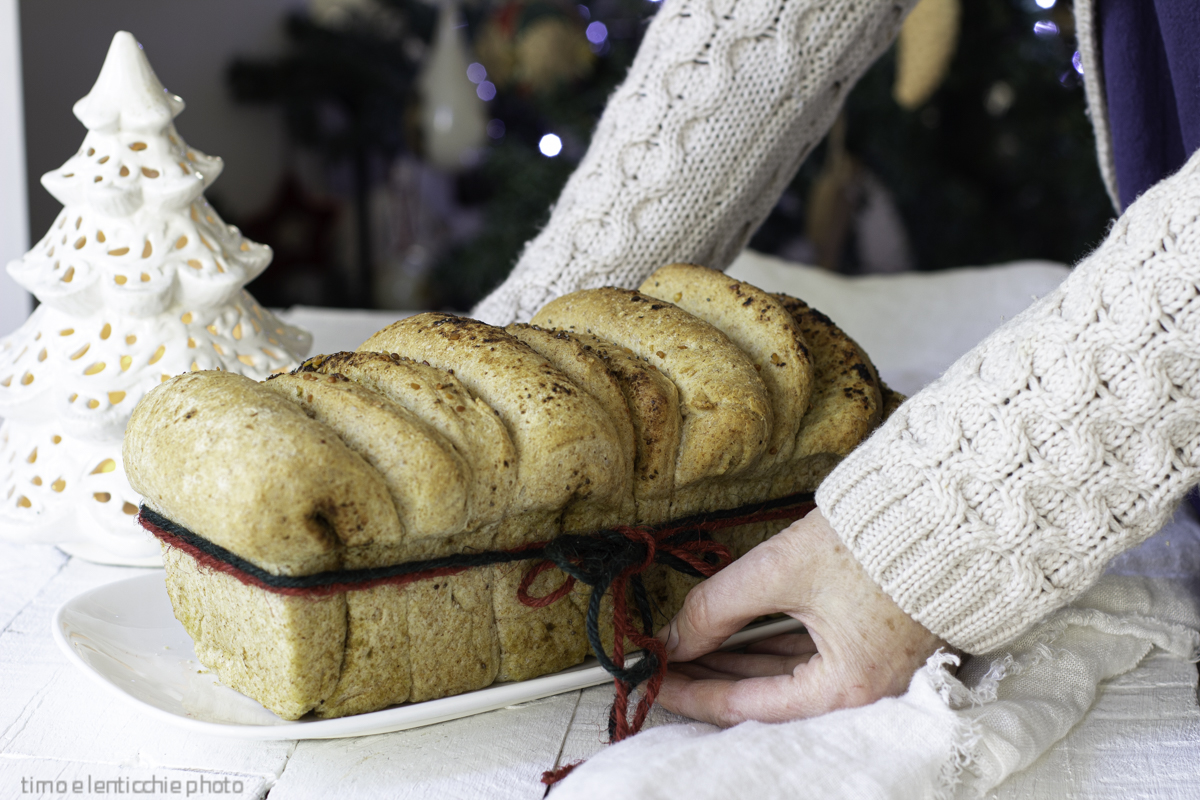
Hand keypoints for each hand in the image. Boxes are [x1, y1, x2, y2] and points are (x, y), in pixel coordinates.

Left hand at [655, 508, 948, 725]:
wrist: (944, 511)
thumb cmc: (878, 543)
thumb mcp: (781, 571)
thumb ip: (717, 606)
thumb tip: (673, 637)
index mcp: (846, 688)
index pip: (746, 705)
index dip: (692, 692)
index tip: (655, 679)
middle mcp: (862, 690)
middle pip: (764, 697)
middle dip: (709, 677)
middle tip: (663, 663)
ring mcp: (869, 666)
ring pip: (783, 676)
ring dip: (734, 662)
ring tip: (687, 648)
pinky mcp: (870, 640)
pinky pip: (806, 656)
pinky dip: (766, 647)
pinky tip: (730, 638)